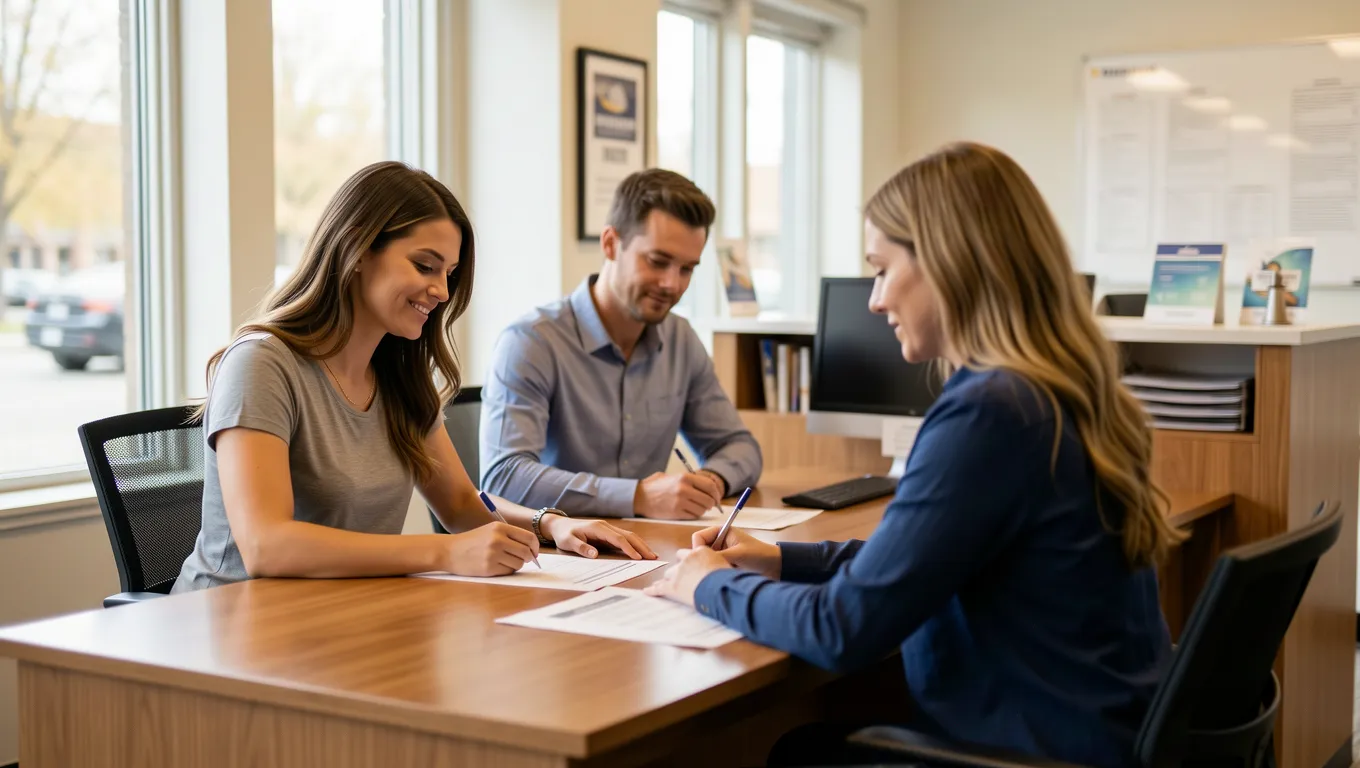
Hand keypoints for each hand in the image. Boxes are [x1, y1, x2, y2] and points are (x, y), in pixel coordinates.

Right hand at [442, 522, 539, 576]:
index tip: (534, 552)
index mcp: (500, 528)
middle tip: (523, 560)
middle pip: (526, 552)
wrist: (449, 551)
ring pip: (519, 563)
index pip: (529, 538)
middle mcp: (498, 540)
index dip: (535, 547)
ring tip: (505, 561)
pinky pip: (508, 571)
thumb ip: (511, 536)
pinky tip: (497, 566)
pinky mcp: (488, 568)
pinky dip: (507, 570)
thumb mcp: (491, 530)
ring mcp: (493, 554)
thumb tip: (532, 549)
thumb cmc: (473, 541)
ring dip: (516, 565)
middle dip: (528, 558)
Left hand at [540, 515, 657, 559]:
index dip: (629, 548)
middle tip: (653, 557)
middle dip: (641, 546)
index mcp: (598, 528)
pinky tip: (640, 551)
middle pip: (628, 535)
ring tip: (652, 555)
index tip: (638, 558)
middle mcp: (605, 526)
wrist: (559, 525)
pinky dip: (634, 544)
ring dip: (641, 545)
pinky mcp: (608, 533)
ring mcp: (608, 529)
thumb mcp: (568, 542)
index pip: (618, 538)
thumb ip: (581, 548)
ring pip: (629, 535)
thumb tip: (595, 554)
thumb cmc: (564, 534)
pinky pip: (624, 538)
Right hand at [634, 472, 723, 518]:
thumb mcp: (675, 476)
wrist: (640, 497)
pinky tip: (690, 510)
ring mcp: (680, 502)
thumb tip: (711, 486)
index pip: (710, 486)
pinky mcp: (676, 513)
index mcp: (685, 477)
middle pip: (709, 499)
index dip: (717, 493)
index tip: (717, 497)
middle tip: (711, 504)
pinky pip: (693, 515)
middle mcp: (684, 489)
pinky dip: (695, 514)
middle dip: (712, 503)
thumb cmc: (658, 486)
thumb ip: (692, 479)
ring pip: (702, 509)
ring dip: (703, 509)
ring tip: (698, 506)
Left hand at [643, 546, 732, 606]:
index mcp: (700, 552)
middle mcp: (687, 559)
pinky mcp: (673, 587)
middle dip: (679, 569)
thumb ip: (716, 564)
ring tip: (666, 585)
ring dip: (670, 579)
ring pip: (669, 574)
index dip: (690, 560)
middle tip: (683, 576)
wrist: (722, 589)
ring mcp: (678, 573)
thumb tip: (718, 570)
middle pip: (678, 562)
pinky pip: (659, 588)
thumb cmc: (727, 579)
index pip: (690, 553)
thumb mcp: (725, 565)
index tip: (691, 565)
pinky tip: (647, 591)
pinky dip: (653, 590)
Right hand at [692, 526, 781, 579]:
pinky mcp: (723, 565)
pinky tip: (727, 577)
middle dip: (705, 561)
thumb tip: (700, 563)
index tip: (706, 560)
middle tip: (717, 568)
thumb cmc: (759, 555)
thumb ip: (718, 556)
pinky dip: (717, 574)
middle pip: (699, 551)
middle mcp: (718, 542)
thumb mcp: (738, 554)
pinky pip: (712, 570)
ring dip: (713, 568)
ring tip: (726, 572)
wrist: (775, 567)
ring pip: (705, 562)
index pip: (698, 538)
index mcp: (720, 532)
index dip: (698, 549)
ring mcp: (720, 554)